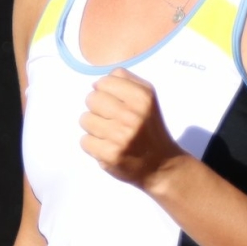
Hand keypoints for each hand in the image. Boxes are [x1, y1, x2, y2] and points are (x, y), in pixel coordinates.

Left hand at [78, 68, 184, 189]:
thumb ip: (125, 80)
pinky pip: (84, 141)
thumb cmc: (149, 127)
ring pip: (84, 119)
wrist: (162, 165)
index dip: (104, 91)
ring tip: (109, 133)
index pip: (103, 82)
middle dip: (96, 108)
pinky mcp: (110, 154)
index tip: (112, 102)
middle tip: (109, 119)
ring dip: (93, 127)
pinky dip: (92, 144)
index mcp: (142, 97)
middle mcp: (132, 115)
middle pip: (91, 99)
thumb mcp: (147, 97)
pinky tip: (107, 146)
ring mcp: (121, 136)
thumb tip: (95, 83)